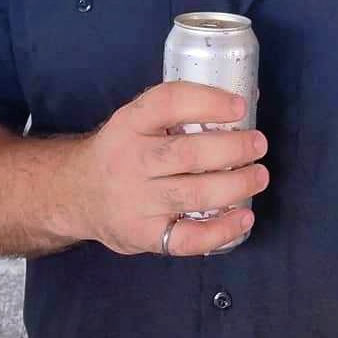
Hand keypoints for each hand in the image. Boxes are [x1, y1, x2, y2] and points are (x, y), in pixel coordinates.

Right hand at [69, 81, 269, 256]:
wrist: (78, 193)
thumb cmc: (124, 150)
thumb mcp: (139, 119)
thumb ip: (183, 110)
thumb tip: (247, 98)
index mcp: (131, 122)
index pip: (169, 102)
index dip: (208, 101)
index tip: (240, 106)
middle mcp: (131, 159)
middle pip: (188, 153)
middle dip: (232, 148)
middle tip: (258, 144)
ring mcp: (136, 201)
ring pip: (192, 194)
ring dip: (235, 185)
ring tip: (259, 176)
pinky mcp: (143, 235)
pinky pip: (186, 238)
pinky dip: (220, 230)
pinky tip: (244, 217)